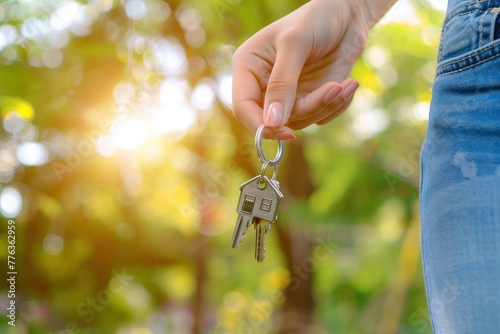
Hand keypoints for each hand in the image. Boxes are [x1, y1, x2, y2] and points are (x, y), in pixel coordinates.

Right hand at [232, 0, 382, 138]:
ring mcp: (288, 95)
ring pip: (300, 122)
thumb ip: (282, 84)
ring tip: (345, 83)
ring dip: (327, 105)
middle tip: (334, 89)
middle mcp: (264, 86)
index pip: (244, 108)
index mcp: (248, 68)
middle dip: (308, 109)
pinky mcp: (310, 99)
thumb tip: (272, 123)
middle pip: (275, 121)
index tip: (286, 132)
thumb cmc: (316, 19)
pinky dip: (337, 105)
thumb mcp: (295, 44)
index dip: (261, 125)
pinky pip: (320, 118)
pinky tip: (347, 84)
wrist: (349, 15)